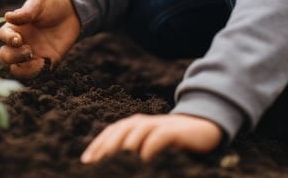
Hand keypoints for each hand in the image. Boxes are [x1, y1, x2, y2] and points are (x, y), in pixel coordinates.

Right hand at [0, 0, 79, 79]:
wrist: (73, 11)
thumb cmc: (52, 3)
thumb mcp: (39, 3)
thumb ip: (25, 12)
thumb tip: (7, 17)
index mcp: (16, 27)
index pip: (3, 35)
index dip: (7, 39)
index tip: (18, 39)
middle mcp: (21, 42)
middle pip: (6, 55)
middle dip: (14, 57)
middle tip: (29, 51)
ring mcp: (33, 52)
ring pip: (18, 69)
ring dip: (23, 70)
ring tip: (37, 62)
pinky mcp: (47, 60)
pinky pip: (37, 73)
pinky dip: (38, 72)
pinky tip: (46, 63)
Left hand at [80, 113, 222, 163]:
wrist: (201, 129)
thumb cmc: (171, 141)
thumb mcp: (149, 145)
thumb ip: (132, 152)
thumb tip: (110, 165)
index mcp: (135, 125)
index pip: (111, 132)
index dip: (98, 144)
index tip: (86, 160)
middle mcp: (144, 123)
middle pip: (120, 130)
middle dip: (106, 145)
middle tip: (96, 161)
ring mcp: (159, 125)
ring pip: (137, 131)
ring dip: (125, 144)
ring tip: (115, 159)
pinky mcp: (173, 132)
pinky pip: (159, 137)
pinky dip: (149, 146)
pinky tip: (143, 158)